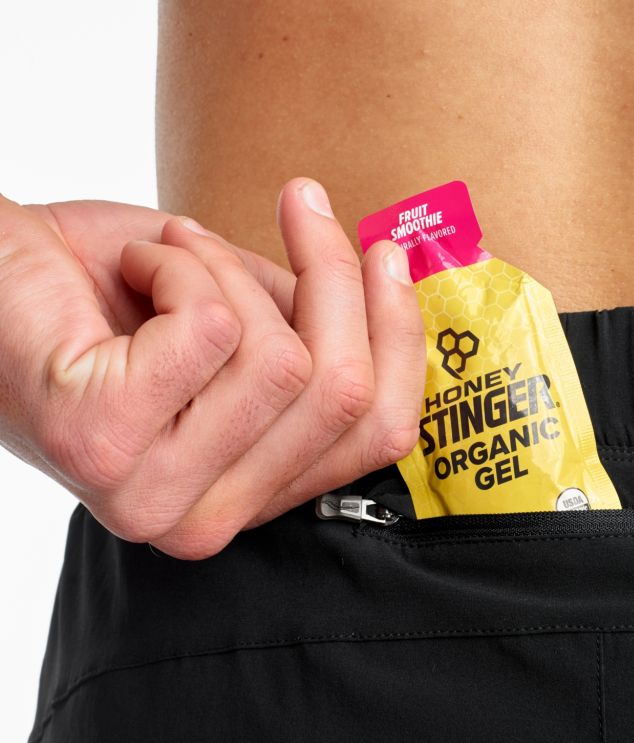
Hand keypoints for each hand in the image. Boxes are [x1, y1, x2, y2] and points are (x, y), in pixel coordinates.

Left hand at [0, 178, 425, 558]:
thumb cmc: (106, 300)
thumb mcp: (244, 322)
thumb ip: (315, 333)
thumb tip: (395, 286)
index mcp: (250, 498)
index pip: (379, 436)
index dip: (400, 338)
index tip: (389, 254)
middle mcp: (207, 521)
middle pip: (342, 396)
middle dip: (335, 280)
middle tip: (305, 204)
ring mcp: (154, 496)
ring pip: (282, 361)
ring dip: (227, 270)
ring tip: (173, 253)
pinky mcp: (106, 444)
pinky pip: (210, 326)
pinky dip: (178, 263)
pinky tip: (135, 269)